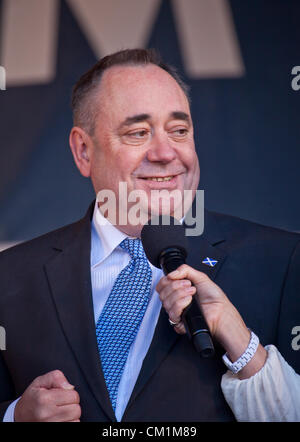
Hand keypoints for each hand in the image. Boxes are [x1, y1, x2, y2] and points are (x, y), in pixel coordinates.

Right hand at [14, 370, 80, 421]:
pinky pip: (72, 426)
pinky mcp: (53, 432)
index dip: (70, 393)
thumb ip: (56, 378)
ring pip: (75, 420)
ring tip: (60, 411)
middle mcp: (46, 415)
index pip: (74, 396)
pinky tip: (60, 418)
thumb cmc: (32, 398)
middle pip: (76, 410)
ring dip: (71, 415)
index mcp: (45, 399)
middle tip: (62, 403)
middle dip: (72, 405)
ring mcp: (50, 425)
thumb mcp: (40, 381)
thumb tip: (70, 387)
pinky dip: (69, 422)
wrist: (20, 416)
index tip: (62, 394)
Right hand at [156, 264, 266, 378]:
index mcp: (178, 291)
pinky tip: (189, 301)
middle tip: (189, 285)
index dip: (166, 281)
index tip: (176, 278)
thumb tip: (171, 273)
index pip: (161, 286)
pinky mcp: (179, 322)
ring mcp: (177, 312)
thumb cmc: (215, 298)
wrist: (221, 311)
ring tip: (192, 292)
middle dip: (175, 286)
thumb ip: (185, 270)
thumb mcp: (200, 277)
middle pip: (162, 293)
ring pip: (166, 302)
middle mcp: (176, 301)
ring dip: (180, 294)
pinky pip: (172, 313)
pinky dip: (180, 304)